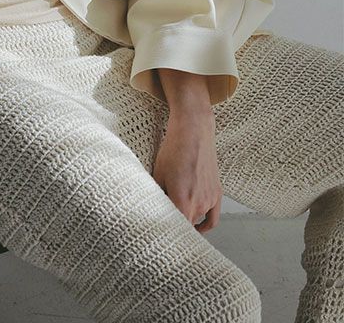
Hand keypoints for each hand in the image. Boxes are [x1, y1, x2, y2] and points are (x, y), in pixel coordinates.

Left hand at [152, 109, 221, 232]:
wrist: (193, 132)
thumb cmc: (173, 150)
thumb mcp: (158, 174)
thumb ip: (158, 197)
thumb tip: (153, 211)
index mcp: (183, 202)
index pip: (176, 230)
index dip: (167, 235)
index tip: (159, 238)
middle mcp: (199, 204)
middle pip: (185, 226)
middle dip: (174, 224)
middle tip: (163, 222)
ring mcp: (210, 200)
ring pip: (196, 220)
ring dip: (187, 219)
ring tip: (174, 212)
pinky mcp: (217, 193)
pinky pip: (212, 218)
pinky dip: (205, 225)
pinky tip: (198, 227)